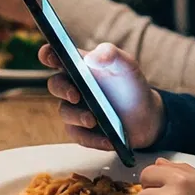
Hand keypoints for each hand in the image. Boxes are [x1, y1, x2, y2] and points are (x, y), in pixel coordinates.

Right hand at [42, 43, 164, 152]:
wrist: (146, 116)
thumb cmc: (131, 85)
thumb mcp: (127, 65)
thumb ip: (111, 54)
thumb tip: (91, 58)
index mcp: (78, 66)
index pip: (55, 55)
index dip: (48, 54)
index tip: (48, 56)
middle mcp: (72, 86)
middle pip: (55, 84)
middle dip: (62, 89)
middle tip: (75, 95)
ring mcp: (74, 109)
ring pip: (65, 112)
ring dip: (78, 117)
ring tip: (93, 121)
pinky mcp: (81, 131)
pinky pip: (79, 136)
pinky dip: (93, 138)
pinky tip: (107, 139)